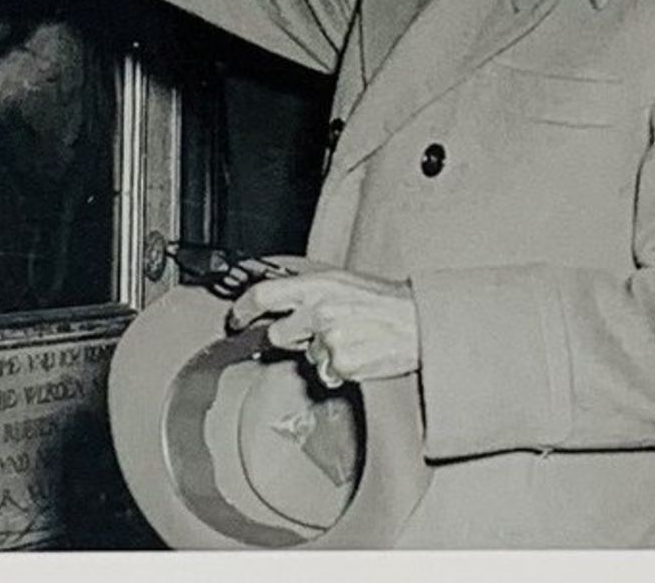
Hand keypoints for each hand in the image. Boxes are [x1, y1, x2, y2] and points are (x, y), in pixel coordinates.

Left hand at [227, 270, 419, 388]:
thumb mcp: (343, 282)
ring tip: (348, 339)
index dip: (243, 309)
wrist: (418, 322)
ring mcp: (329, 340)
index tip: (236, 319)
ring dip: (320, 353)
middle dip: (289, 338)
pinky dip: (338, 368)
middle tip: (313, 334)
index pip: (263, 295)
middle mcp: (320, 311)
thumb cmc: (383, 301)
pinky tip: (357, 353)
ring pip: (305, 356)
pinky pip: (326, 372)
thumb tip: (276, 301)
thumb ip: (308, 291)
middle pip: (278, 334)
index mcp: (318, 285)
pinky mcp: (341, 365)